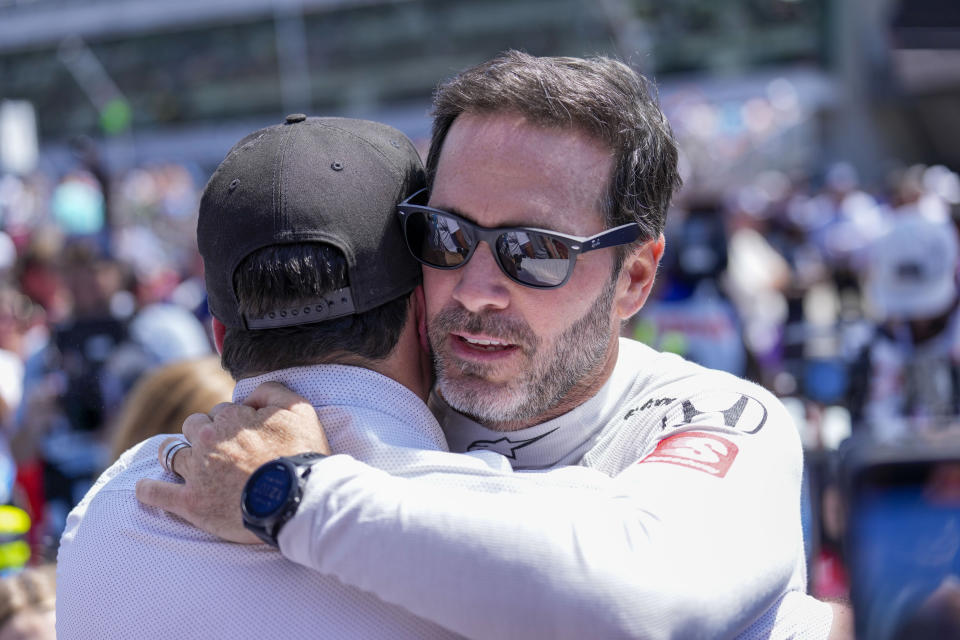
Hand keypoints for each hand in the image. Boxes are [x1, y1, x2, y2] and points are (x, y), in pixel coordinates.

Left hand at [135, 382, 330, 543]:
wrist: (297, 501)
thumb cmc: (301, 456)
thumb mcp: (299, 409)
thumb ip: (271, 391)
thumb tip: (248, 395)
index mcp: (230, 418)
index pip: (221, 411)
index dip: (234, 422)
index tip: (247, 436)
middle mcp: (207, 441)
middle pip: (193, 427)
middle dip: (203, 434)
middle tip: (221, 450)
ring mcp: (196, 473)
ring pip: (172, 454)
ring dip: (177, 455)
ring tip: (186, 464)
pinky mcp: (191, 503)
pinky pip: (157, 493)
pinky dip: (149, 490)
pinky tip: (145, 489)